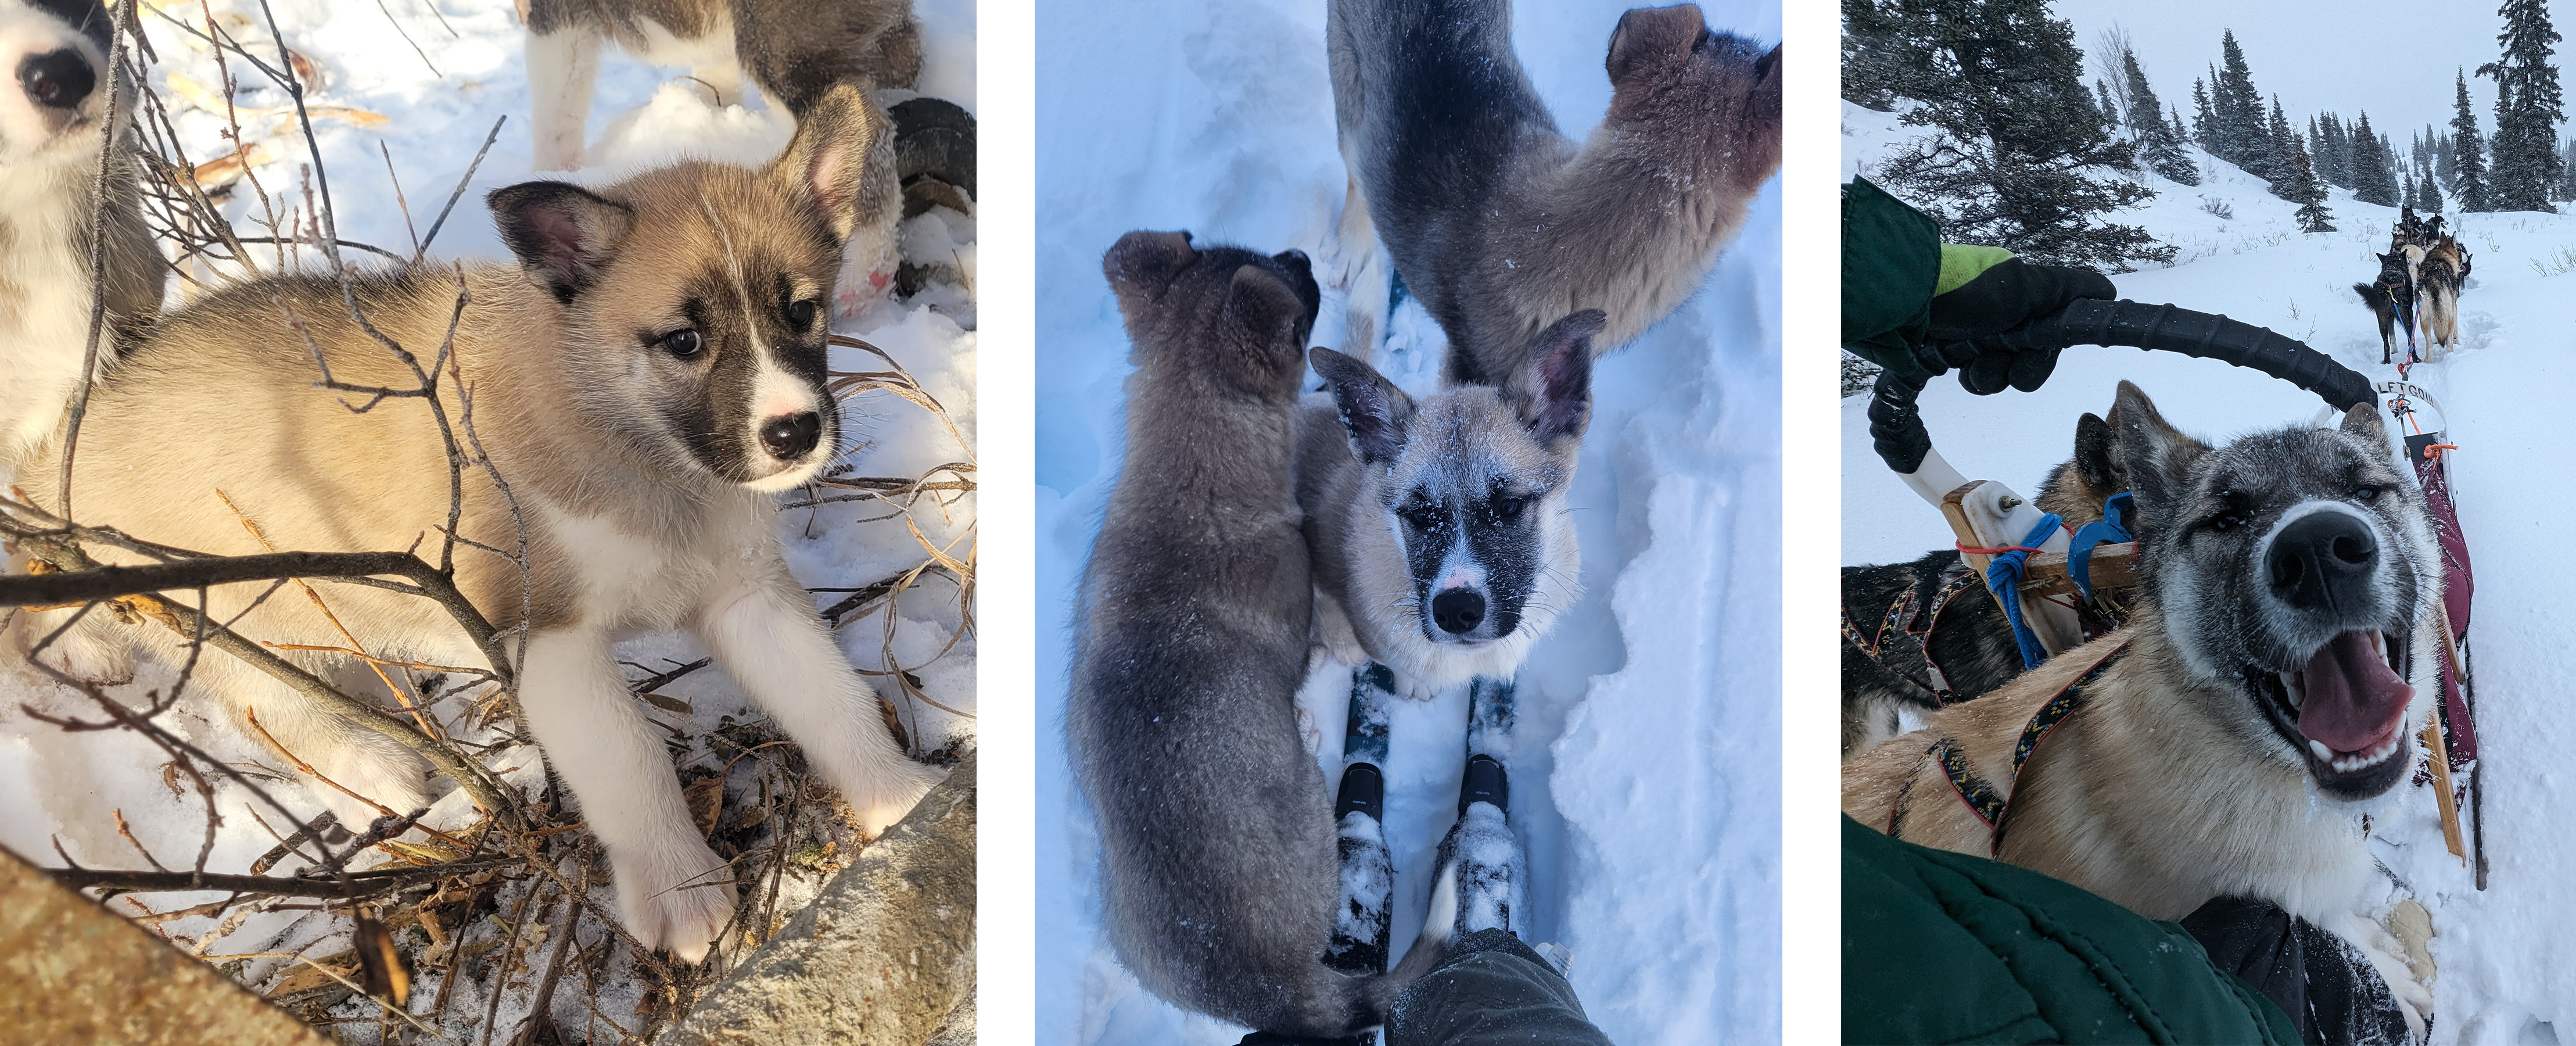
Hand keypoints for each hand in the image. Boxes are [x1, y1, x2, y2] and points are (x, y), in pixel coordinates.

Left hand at [1911, 258, 2115, 393]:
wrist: (1901, 304)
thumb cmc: (1966, 292)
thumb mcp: (2023, 285)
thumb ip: (2066, 288)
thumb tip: (2109, 291)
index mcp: (2022, 297)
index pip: (2053, 336)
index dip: (2043, 353)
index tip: (2029, 350)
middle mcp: (2001, 316)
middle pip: (2027, 361)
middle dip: (2014, 366)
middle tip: (1994, 352)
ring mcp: (1973, 335)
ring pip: (2000, 375)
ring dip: (1988, 375)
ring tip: (1967, 362)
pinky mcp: (1947, 351)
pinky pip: (1973, 378)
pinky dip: (1969, 378)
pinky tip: (1956, 370)